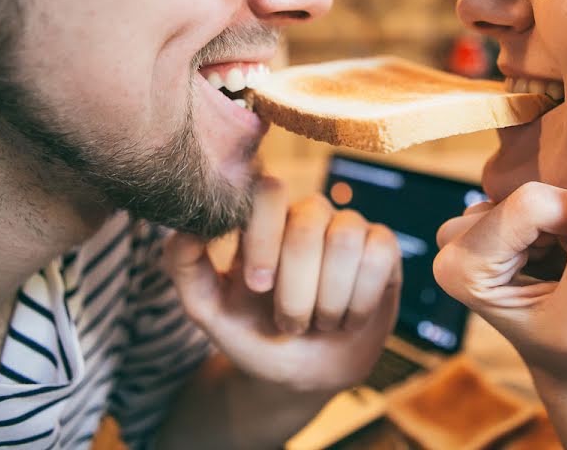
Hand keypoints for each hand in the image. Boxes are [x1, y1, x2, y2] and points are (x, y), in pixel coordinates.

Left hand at [162, 176, 401, 393]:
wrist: (299, 374)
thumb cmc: (251, 333)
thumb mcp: (207, 308)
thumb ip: (184, 265)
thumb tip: (190, 225)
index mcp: (264, 217)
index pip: (268, 192)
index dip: (265, 239)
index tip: (258, 287)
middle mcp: (307, 213)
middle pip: (309, 221)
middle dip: (297, 288)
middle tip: (288, 323)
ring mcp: (347, 227)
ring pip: (346, 238)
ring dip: (329, 299)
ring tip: (320, 322)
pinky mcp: (382, 248)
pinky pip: (380, 253)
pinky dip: (361, 299)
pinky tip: (349, 319)